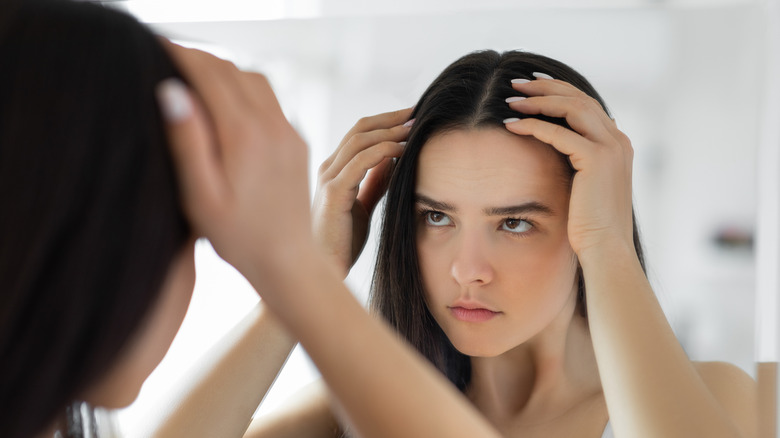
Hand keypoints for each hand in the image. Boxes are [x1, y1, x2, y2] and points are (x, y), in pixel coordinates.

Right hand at [157, 42, 310, 274]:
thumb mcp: (201, 196)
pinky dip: (244, 87)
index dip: (180, 54)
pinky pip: (271, 100)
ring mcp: (289, 132)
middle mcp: (273, 126)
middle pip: (232, 70)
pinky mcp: (297, 142)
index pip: (209, 74)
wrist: (288, 260)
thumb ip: (187, 141)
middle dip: (200, 57)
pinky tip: (226, 101)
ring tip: (193, 74)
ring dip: (224, 69)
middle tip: (168, 55)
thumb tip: (172, 91)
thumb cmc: (238, 237)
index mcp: (244, 135)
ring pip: (255, 79)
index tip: (154, 44)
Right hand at [312, 108, 412, 275]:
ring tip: (415, 128)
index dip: (386, 122)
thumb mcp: (363, 205)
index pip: (360, 133)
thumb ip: (375, 182)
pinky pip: (361, 161)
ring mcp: (328, 179)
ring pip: (360, 140)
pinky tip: (404, 150)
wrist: (325, 272)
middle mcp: (328, 169)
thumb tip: (394, 160)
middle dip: (391, 118)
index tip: (413, 117)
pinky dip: (384, 151)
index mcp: (334, 170)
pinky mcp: (333, 193)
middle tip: (418, 112)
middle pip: (360, 129)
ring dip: (391, 131)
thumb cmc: (342, 243)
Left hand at [504, 77, 634, 257]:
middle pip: (579, 98)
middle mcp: (618, 140)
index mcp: (617, 144)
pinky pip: (559, 133)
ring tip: (510, 99)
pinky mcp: (597, 159)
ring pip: (571, 107)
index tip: (532, 85)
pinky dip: (533, 125)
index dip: (559, 90)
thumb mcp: (584, 188)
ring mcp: (611, 148)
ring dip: (538, 101)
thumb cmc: (590, 226)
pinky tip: (511, 125)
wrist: (606, 249)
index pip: (587, 104)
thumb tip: (555, 150)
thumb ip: (576, 164)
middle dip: (546, 87)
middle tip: (516, 83)